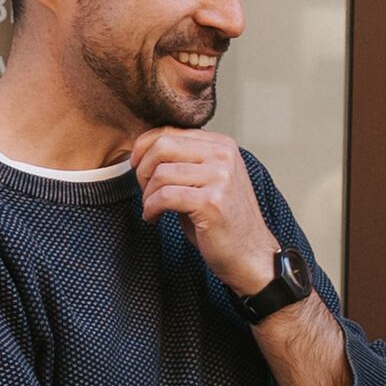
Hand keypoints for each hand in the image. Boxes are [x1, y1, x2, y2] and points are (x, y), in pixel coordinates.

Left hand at [128, 129, 284, 295]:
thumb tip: (143, 150)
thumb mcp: (206, 180)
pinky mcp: (211, 201)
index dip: (144, 146)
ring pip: (161, 173)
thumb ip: (184, 161)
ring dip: (147, 195)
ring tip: (152, 209)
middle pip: (163, 146)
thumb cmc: (223, 221)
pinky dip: (151, 208)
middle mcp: (223, 155)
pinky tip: (154, 218)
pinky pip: (165, 196)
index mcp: (222, 145)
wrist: (250, 254)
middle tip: (143, 190)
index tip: (135, 164)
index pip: (171, 131)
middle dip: (143, 170)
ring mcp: (220, 177)